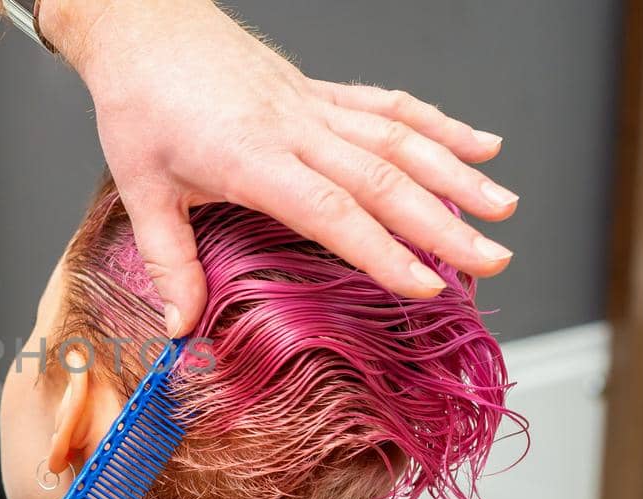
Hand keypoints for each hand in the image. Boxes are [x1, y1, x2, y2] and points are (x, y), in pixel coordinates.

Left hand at [42, 0, 518, 336]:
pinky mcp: (317, 90)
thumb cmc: (139, 104)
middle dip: (443, 224)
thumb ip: (169, 261)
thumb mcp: (141, 190)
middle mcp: (294, 128)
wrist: (142, 28)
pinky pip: (387, 106)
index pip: (331, 211)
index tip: (425, 283)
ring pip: (398, 137)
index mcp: (251, 158)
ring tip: (503, 210)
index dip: (382, 250)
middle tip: (492, 261)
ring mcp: (311, 105)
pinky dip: (438, 124)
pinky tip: (481, 145)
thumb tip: (180, 326)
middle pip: (383, 179)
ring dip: (456, 172)